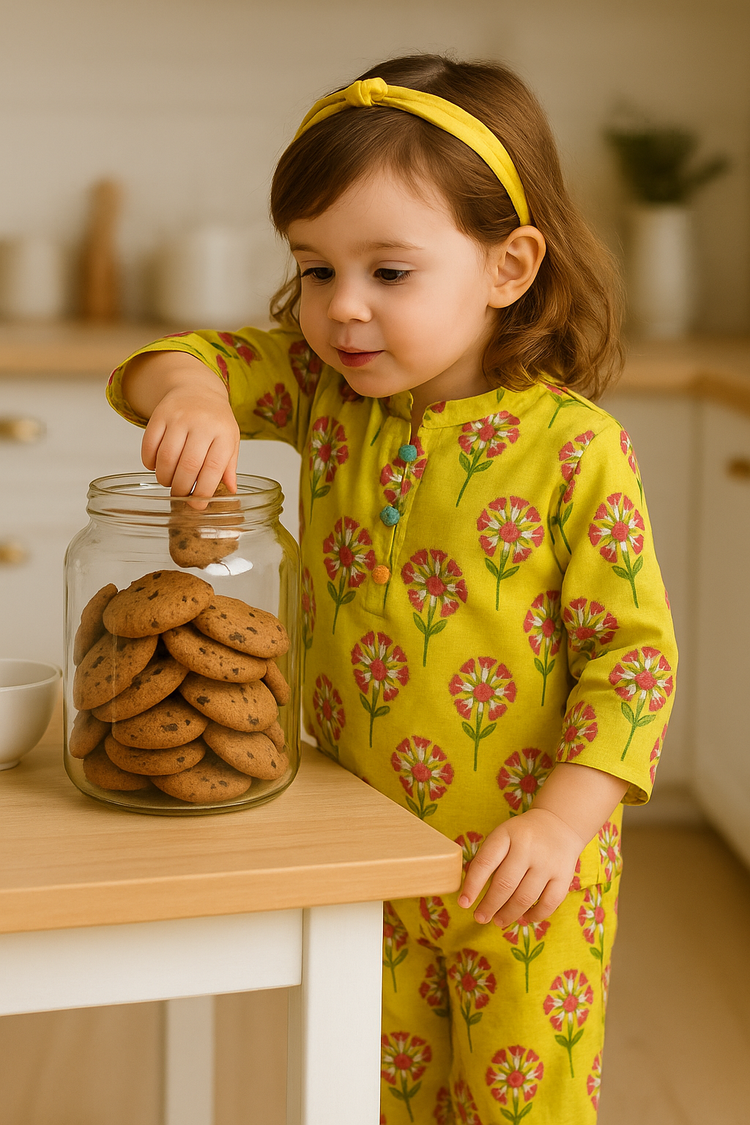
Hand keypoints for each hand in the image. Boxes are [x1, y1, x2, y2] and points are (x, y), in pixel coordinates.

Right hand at [141, 381, 239, 498]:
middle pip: (187, 465)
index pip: (213, 468)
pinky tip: (156, 466)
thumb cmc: (216, 420)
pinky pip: (149, 444)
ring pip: (166, 457)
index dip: (204, 491)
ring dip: (164, 477)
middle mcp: (202, 423)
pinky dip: (149, 462)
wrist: (197, 388)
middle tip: (180, 495)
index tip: (198, 505)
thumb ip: (228, 466)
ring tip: (169, 482)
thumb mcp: (230, 440)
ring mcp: (179, 417)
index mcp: (223, 433)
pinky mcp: (159, 414)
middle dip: (182, 488)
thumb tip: (230, 491)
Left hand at [457, 808, 584, 928]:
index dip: (472, 885)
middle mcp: (527, 848)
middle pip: (505, 884)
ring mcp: (547, 862)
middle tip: (480, 917)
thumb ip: (487, 859)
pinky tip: (523, 918)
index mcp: (506, 835)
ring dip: (509, 914)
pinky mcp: (564, 875)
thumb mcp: (501, 836)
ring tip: (498, 921)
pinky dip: (534, 915)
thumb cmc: (521, 836)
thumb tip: (470, 892)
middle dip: (489, 906)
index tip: (463, 903)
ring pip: (525, 897)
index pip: (485, 863)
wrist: (558, 824)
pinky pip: (549, 903)